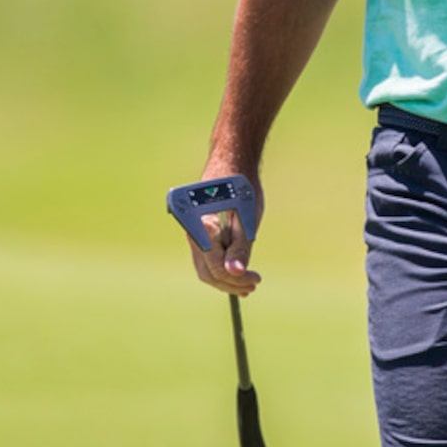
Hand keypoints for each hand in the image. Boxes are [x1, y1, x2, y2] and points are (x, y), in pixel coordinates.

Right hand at [185, 172, 263, 294]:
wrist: (231, 160)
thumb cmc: (242, 185)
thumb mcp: (247, 217)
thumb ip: (241, 246)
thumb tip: (236, 273)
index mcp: (201, 225)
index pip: (215, 264)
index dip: (235, 278)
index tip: (255, 280)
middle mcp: (191, 230)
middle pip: (207, 270)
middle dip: (229, 282)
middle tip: (252, 286)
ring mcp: (192, 231)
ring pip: (205, 266)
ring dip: (225, 277)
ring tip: (247, 284)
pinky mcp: (197, 231)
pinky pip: (205, 256)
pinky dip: (220, 266)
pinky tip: (237, 272)